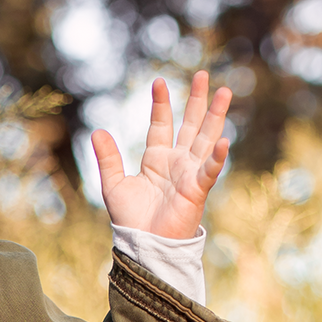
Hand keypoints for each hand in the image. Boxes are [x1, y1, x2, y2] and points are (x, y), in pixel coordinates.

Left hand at [91, 72, 231, 240]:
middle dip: (196, 100)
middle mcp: (177, 162)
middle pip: (190, 125)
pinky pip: (209, 170)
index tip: (158, 82)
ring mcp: (189, 174)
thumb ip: (108, 159)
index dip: (161, 104)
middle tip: (202, 75)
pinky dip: (217, 157)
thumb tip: (97, 131)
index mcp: (157, 159)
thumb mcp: (114, 185)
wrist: (143, 246)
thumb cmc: (130, 220)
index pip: (161, 124)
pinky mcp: (197, 190)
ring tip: (225, 92)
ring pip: (205, 139)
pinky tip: (224, 140)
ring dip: (215, 116)